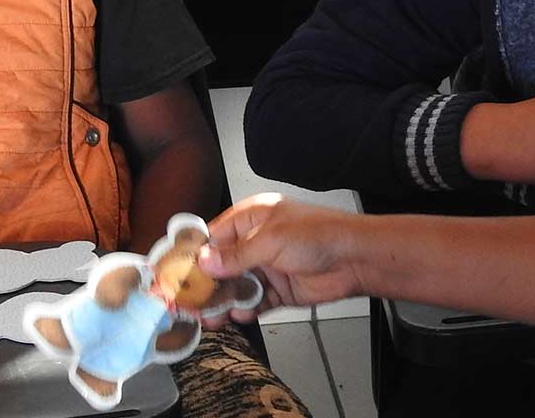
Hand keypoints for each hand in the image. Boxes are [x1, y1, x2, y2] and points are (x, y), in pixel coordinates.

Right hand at [196, 195, 369, 323]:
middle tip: (192, 303)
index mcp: (252, 218)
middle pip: (222, 265)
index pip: (214, 236)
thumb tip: (205, 262)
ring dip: (225, 301)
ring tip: (212, 316)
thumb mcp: (270, 241)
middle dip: (208, 285)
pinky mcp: (279, 289)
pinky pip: (256, 301)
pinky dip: (247, 309)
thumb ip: (236, 255)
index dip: (196, 256)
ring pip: (237, 286)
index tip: (179, 274)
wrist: (354, 259)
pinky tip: (240, 315)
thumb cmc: (319, 235)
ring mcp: (268, 266)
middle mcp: (257, 241)